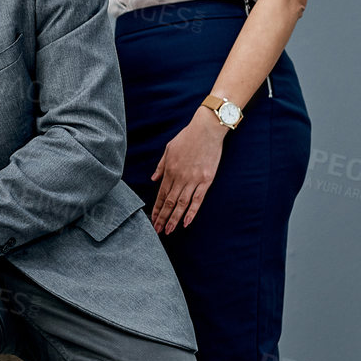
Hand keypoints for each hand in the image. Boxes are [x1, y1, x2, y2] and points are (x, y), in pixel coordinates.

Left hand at [150, 108, 226, 233]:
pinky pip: (198, 199)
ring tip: (169, 231)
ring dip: (174, 218)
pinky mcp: (207, 180)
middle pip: (169, 202)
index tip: (153, 220)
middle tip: (157, 231)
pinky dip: (191, 212)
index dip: (156, 209)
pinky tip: (186, 222)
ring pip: (181, 204)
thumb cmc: (187, 137)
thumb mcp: (168, 149)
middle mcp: (180, 177)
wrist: (207, 129)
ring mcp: (194, 179)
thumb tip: (153, 179)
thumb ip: (161, 166)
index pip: (161, 195)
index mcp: (170, 170)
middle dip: (162, 218)